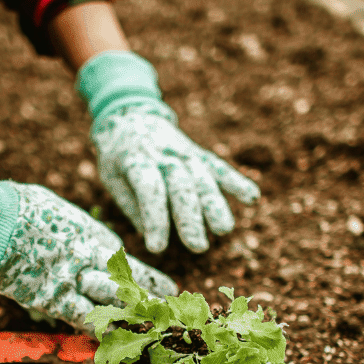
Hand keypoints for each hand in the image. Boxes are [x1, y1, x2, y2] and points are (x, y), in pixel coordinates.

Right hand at [0, 181, 177, 331]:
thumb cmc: (17, 207)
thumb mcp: (54, 209)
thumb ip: (69, 226)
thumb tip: (71, 230)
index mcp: (91, 233)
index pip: (123, 260)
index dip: (143, 275)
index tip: (162, 285)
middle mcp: (90, 257)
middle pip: (127, 282)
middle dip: (150, 297)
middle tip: (168, 308)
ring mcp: (73, 280)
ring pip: (112, 303)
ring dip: (131, 317)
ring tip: (150, 328)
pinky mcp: (53, 299)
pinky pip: (83, 318)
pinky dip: (99, 331)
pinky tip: (114, 340)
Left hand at [92, 102, 260, 252]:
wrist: (130, 116)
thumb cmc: (118, 157)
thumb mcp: (111, 178)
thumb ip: (131, 205)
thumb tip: (151, 235)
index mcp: (136, 161)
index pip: (149, 190)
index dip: (154, 219)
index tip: (157, 248)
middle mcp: (164, 155)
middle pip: (181, 186)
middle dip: (190, 217)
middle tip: (197, 246)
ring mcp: (184, 153)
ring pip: (203, 178)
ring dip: (215, 204)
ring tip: (223, 230)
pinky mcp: (198, 154)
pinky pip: (219, 167)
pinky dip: (236, 181)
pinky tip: (252, 198)